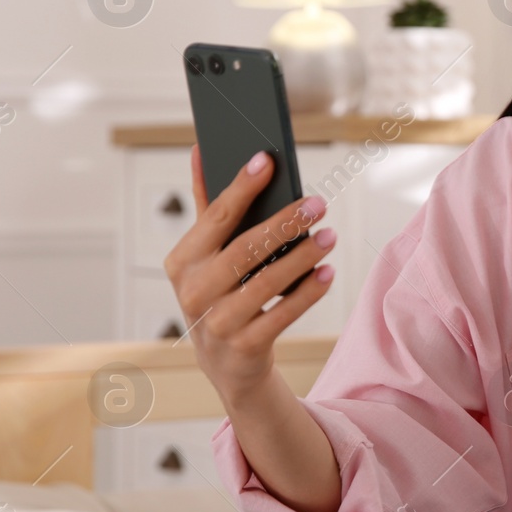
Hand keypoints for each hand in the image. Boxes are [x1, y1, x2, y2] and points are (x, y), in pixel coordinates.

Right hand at [163, 144, 336, 405]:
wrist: (225, 362)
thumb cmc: (219, 292)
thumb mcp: (206, 255)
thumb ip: (208, 205)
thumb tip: (200, 149)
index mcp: (182, 260)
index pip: (215, 216)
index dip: (242, 186)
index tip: (268, 160)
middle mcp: (194, 290)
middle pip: (244, 249)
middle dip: (284, 223)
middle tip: (318, 202)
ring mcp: (217, 321)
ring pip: (266, 283)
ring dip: (302, 257)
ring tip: (329, 236)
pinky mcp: (245, 345)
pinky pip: (282, 314)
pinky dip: (307, 293)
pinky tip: (327, 273)